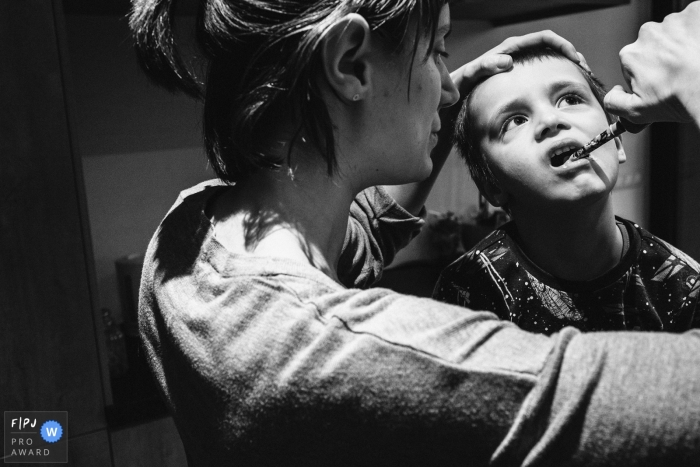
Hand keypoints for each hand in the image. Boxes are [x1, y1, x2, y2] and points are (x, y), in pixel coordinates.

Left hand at [440, 31, 582, 140]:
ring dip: (566, 68)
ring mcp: (517, 64)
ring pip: (549, 60)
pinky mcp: (517, 76)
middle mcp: (515, 53)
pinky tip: (561, 94)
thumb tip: (507, 61)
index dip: (563, 45)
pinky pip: (541, 73)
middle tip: (586, 72)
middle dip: (571, 56)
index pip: (544, 38)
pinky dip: (554, 78)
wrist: (453, 95)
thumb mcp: (470, 76)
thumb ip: (484, 67)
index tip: (576, 59)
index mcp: (509, 49)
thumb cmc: (460, 85)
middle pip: (552, 47)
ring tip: (580, 82)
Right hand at [604, 2, 699, 125]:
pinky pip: (694, 19)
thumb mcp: (637, 113)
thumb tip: (612, 93)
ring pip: (675, 30)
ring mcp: (674, 22)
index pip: (635, 59)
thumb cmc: (679, 100)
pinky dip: (697, 30)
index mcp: (631, 55)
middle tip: (678, 71)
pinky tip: (699, 47)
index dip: (647, 70)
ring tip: (691, 60)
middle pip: (655, 42)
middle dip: (664, 54)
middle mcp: (648, 34)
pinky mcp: (696, 13)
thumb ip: (614, 103)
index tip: (660, 79)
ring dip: (682, 42)